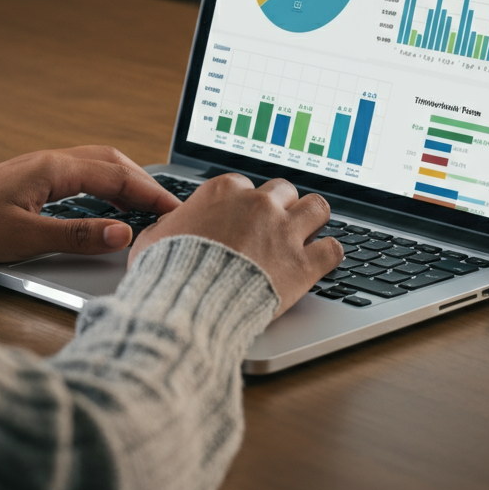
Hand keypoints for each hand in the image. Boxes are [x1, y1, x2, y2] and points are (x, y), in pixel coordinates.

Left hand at [0, 146, 180, 263]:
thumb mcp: (26, 238)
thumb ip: (77, 236)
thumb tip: (121, 234)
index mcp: (53, 169)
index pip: (115, 176)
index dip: (149, 193)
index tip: (173, 208)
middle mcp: (50, 161)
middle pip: (111, 162)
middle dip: (143, 181)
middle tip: (168, 205)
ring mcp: (41, 167)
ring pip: (97, 163)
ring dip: (125, 179)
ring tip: (146, 202)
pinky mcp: (33, 178)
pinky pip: (82, 172)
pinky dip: (105, 182)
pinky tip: (109, 200)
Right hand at [127, 174, 342, 316]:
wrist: (190, 304)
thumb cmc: (168, 272)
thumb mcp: (154, 238)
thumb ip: (169, 224)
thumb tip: (168, 224)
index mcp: (224, 191)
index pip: (244, 185)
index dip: (243, 203)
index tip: (242, 217)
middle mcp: (259, 204)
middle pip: (284, 190)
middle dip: (280, 206)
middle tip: (276, 225)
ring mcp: (284, 232)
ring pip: (318, 207)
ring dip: (313, 219)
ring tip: (309, 232)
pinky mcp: (304, 264)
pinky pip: (334, 248)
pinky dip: (329, 254)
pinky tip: (322, 260)